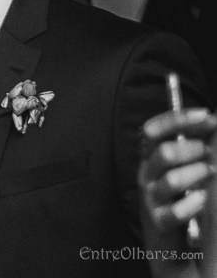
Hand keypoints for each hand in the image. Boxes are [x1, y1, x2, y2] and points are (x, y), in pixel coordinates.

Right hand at [138, 108, 216, 241]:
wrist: (167, 242)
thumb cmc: (179, 198)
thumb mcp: (180, 168)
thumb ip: (191, 145)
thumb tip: (213, 120)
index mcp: (150, 158)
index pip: (152, 130)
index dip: (177, 119)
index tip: (205, 115)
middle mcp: (146, 175)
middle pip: (163, 152)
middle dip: (193, 149)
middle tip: (210, 155)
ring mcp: (150, 198)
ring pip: (171, 180)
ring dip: (198, 174)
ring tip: (211, 175)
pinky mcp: (158, 221)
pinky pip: (175, 212)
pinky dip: (193, 204)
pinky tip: (203, 200)